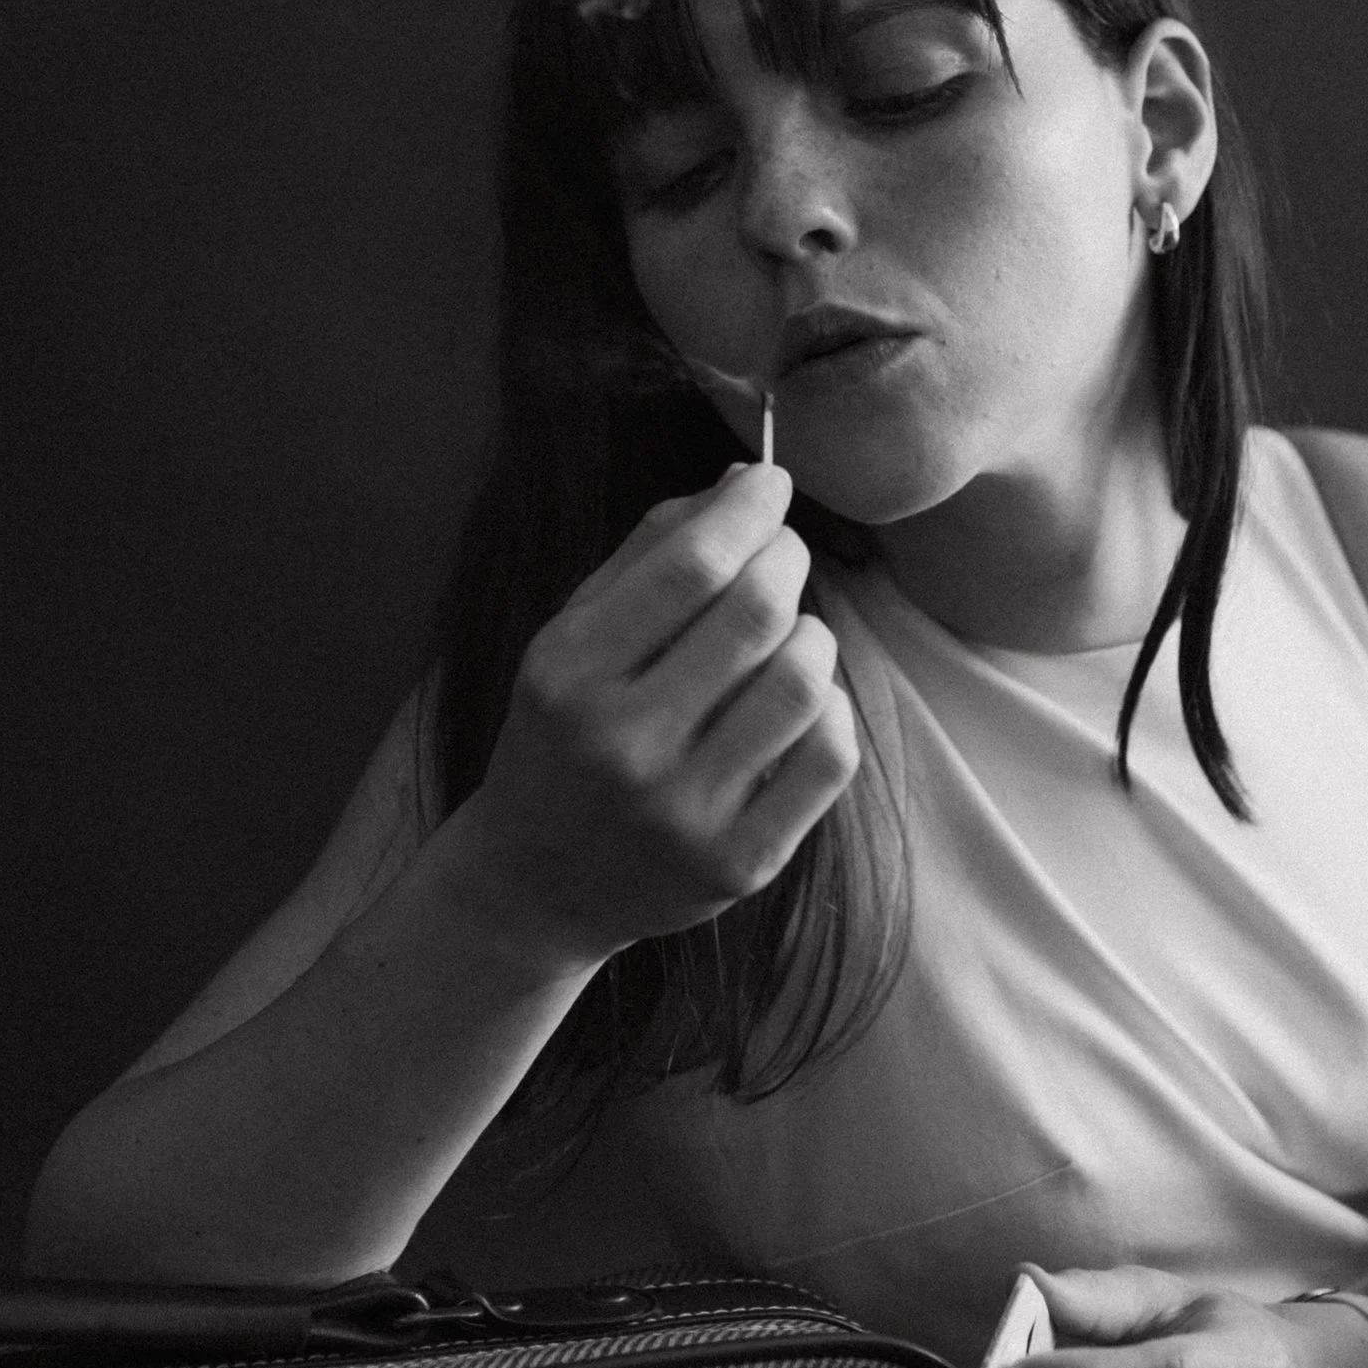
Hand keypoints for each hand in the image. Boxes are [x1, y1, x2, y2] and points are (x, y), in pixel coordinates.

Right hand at [460, 461, 858, 972]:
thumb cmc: (565, 735)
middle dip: (785, 558)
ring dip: (812, 635)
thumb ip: (649, 556)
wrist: (535, 883)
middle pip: (756, 614)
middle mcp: (624, 746)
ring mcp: (684, 812)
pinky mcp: (738, 864)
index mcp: (570, 676)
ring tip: (791, 634)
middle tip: (783, 552)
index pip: (690, 566)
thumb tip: (744, 484)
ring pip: (802, 683)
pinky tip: (803, 703)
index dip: (748, 509)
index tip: (770, 484)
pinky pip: (828, 758)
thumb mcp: (572, 639)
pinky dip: (832, 710)